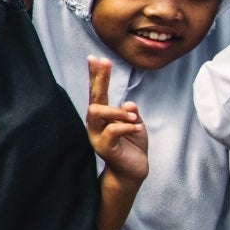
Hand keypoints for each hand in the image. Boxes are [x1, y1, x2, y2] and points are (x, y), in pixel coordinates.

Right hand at [85, 56, 147, 181]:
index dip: (96, 75)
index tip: (96, 58)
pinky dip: (125, 127)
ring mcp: (96, 135)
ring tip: (133, 117)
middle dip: (98, 79)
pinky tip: (136, 127)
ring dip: (117, 111)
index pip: (98, 92)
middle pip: (94, 97)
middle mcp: (95, 123)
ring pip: (98, 112)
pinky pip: (111, 131)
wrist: (132, 171)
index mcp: (103, 116)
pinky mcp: (103, 147)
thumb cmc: (132, 146)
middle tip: (103, 62)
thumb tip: (129, 104)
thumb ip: (130, 113)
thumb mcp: (135, 124)